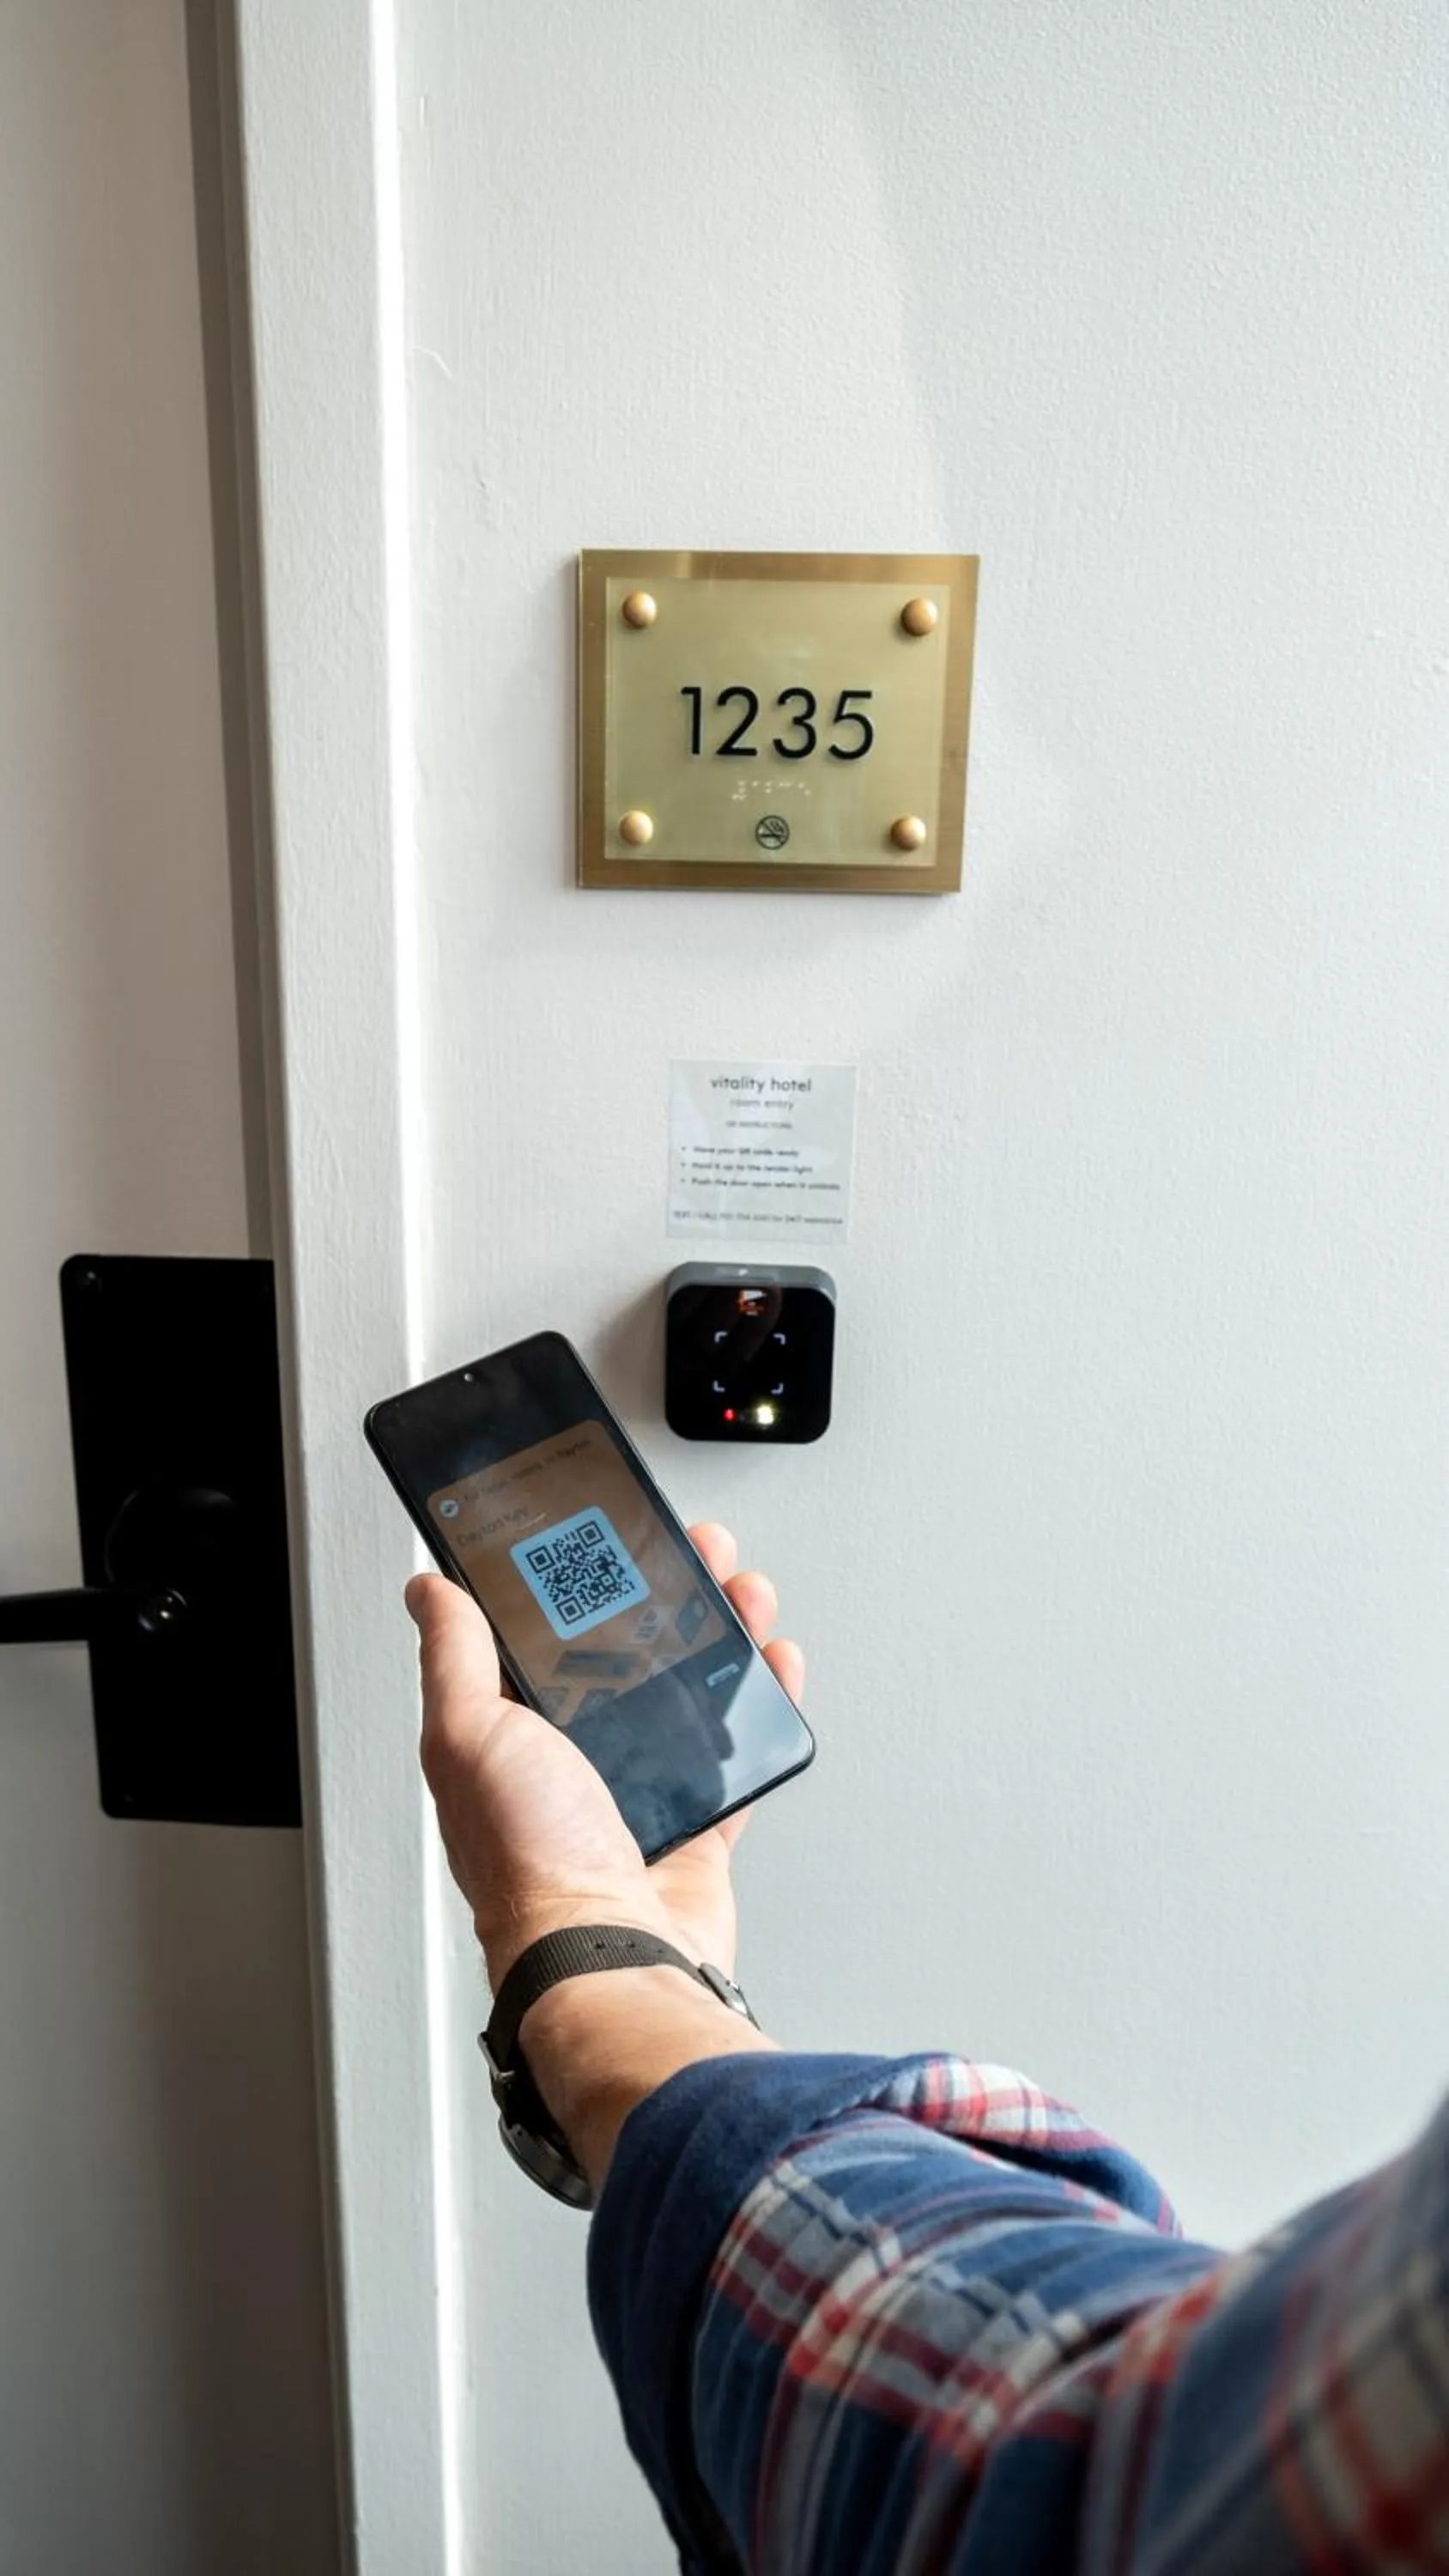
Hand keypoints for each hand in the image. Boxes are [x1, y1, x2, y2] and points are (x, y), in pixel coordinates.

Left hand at [408, 1522, 803, 1990]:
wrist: (610, 1952)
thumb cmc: (531, 1861)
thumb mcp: (469, 1733)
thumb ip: (453, 1656)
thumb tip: (428, 1590)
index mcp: (509, 1734)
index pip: (541, 1634)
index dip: (575, 1579)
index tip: (604, 1535)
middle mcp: (570, 1761)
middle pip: (625, 1650)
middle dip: (662, 1591)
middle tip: (689, 1549)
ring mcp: (635, 1791)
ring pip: (686, 1689)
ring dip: (719, 1629)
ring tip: (739, 1590)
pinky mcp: (693, 1823)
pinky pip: (735, 1750)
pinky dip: (760, 1702)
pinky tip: (770, 1662)